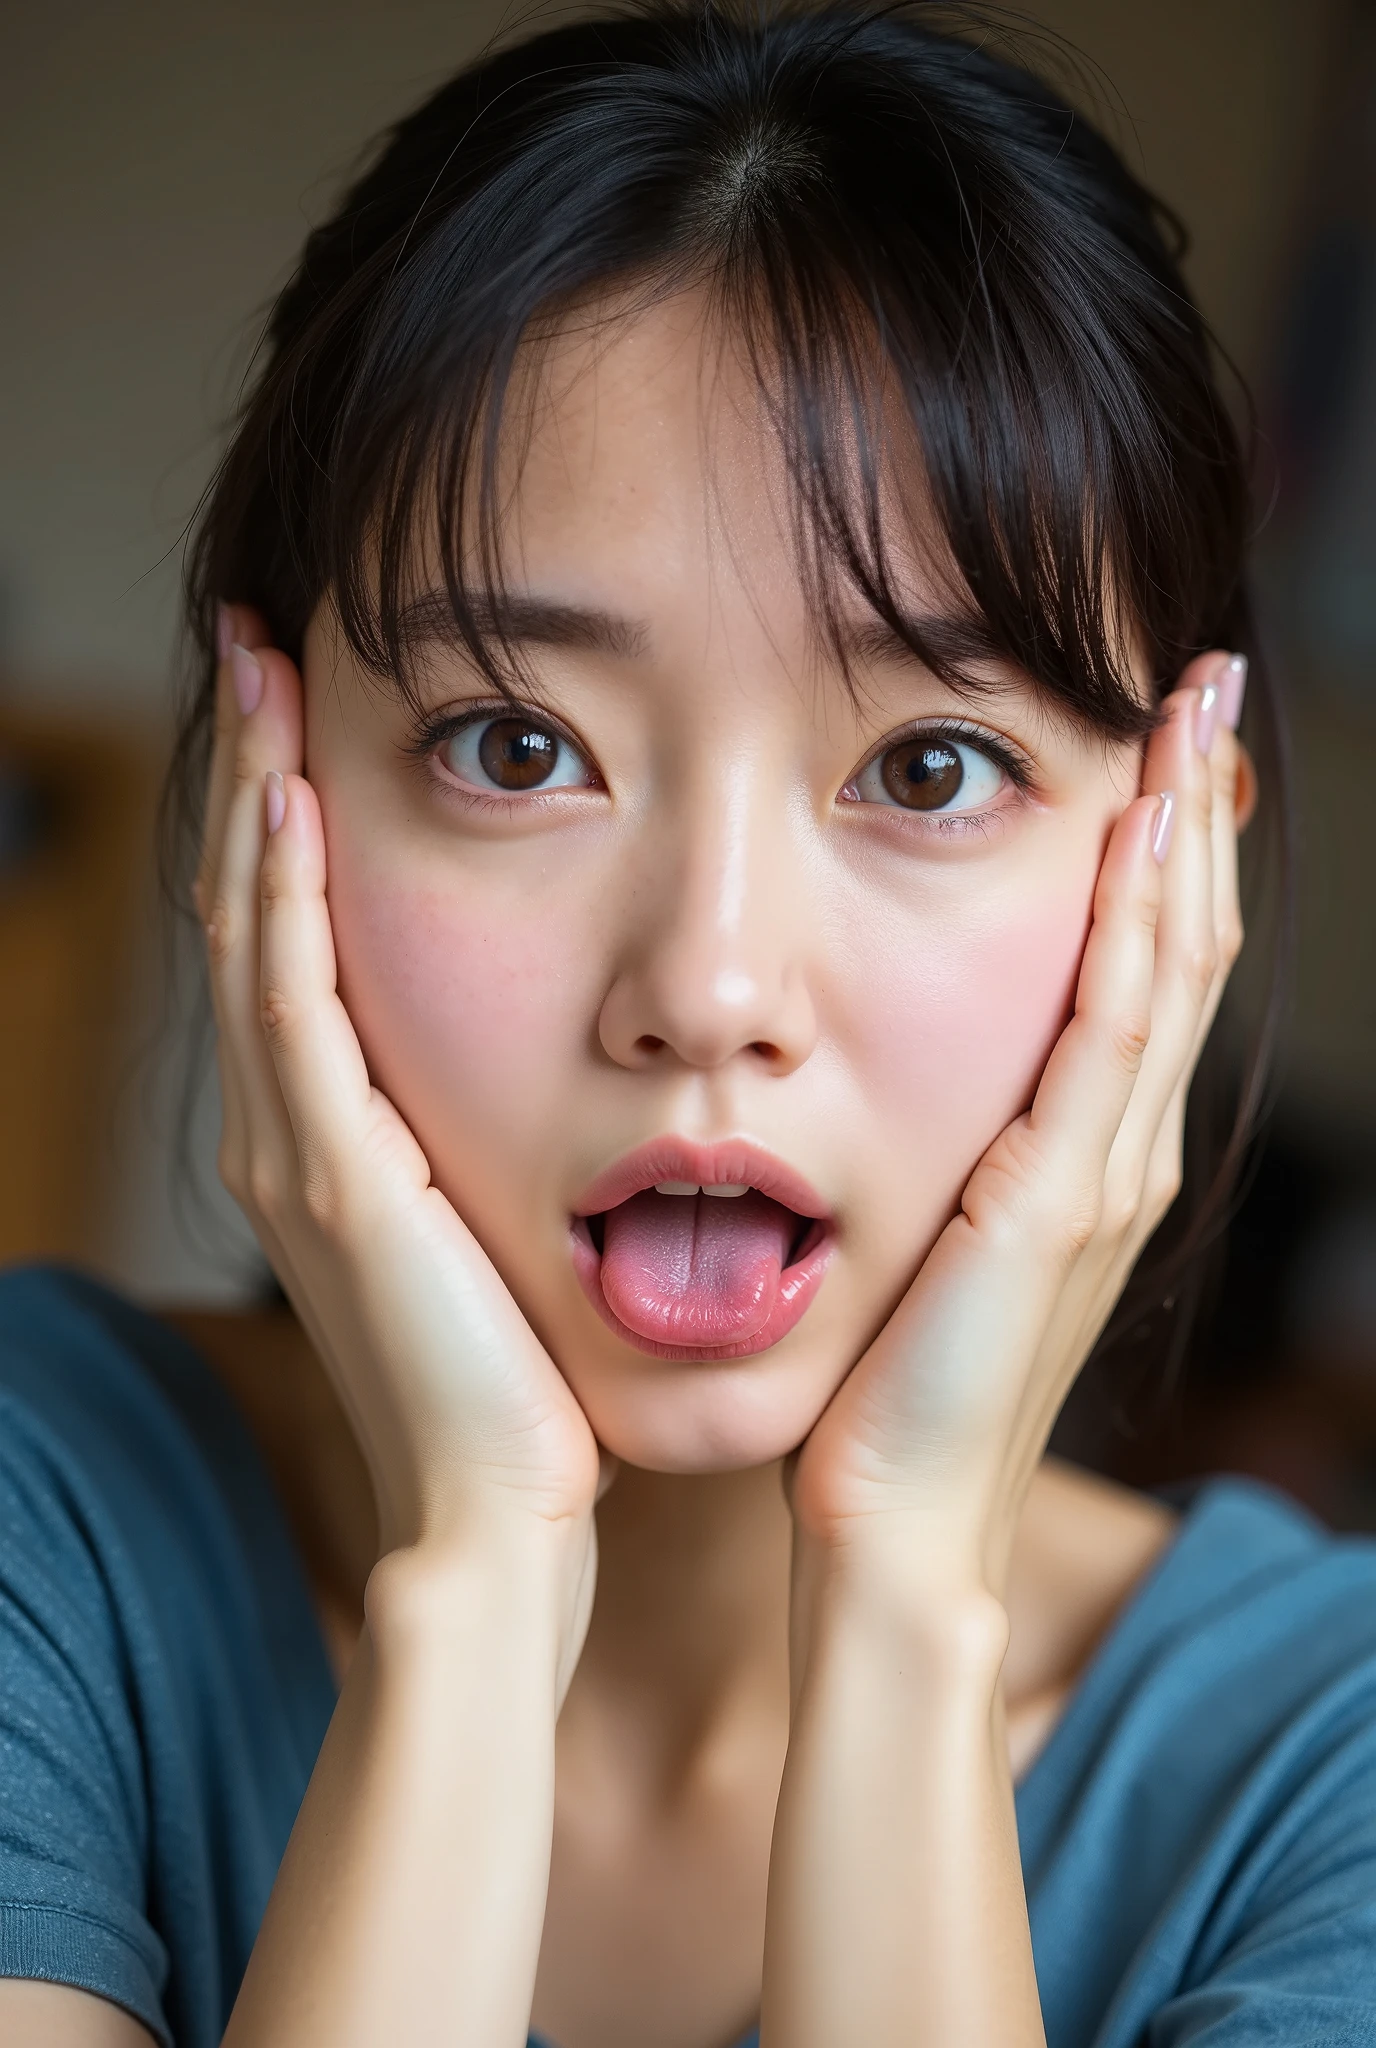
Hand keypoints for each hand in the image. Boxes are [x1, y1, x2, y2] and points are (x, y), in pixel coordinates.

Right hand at [196, 612, 602, 1660]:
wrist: (497, 1520)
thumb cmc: (521, 1387)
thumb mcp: (496, 1233)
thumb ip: (489, 1145)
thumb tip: (570, 1069)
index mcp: (327, 1139)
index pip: (290, 938)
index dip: (284, 820)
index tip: (305, 710)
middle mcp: (285, 1129)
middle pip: (250, 906)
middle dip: (250, 770)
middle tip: (261, 644)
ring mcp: (293, 1148)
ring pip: (253, 928)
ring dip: (254, 794)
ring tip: (261, 671)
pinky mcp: (329, 1170)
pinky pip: (292, 999)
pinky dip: (282, 893)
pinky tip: (290, 796)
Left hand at [790, 652, 1247, 1594]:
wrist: (894, 1526)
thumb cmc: (896, 1394)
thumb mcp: (932, 1242)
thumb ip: (950, 1154)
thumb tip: (899, 1072)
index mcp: (1090, 1156)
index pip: (1147, 967)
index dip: (1163, 849)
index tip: (1157, 736)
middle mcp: (1121, 1150)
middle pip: (1184, 942)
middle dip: (1194, 805)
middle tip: (1202, 678)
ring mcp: (1106, 1173)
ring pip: (1169, 965)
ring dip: (1180, 832)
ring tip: (1190, 710)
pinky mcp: (1060, 1199)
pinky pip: (1112, 1029)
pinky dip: (1135, 923)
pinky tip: (1137, 829)